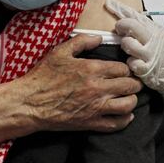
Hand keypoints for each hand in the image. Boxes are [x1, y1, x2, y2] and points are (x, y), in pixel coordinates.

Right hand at [14, 34, 142, 132]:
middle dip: (134, 83)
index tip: (125, 70)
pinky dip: (125, 120)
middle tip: (133, 82)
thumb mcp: (60, 52)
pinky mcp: (90, 123)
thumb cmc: (43, 77)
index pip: (123, 69)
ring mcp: (95, 107)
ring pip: (128, 105)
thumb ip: (82, 41)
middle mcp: (97, 88)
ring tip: (129, 96)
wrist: (29, 103)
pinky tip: (125, 114)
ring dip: (132, 100)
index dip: (127, 69)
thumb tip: (99, 38)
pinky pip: (116, 124)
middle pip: (130, 86)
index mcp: (92, 69)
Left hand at [105, 0, 163, 94]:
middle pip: (131, 26)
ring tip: (131, 48)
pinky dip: (131, 62)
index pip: (137, 16)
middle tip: (119, 29)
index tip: (109, 3)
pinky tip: (136, 63)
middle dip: (121, 25)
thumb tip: (133, 20)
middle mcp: (153, 40)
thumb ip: (149, 29)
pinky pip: (131, 63)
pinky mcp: (146, 70)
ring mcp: (149, 55)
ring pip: (128, 44)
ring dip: (126, 45)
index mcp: (157, 31)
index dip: (121, 9)